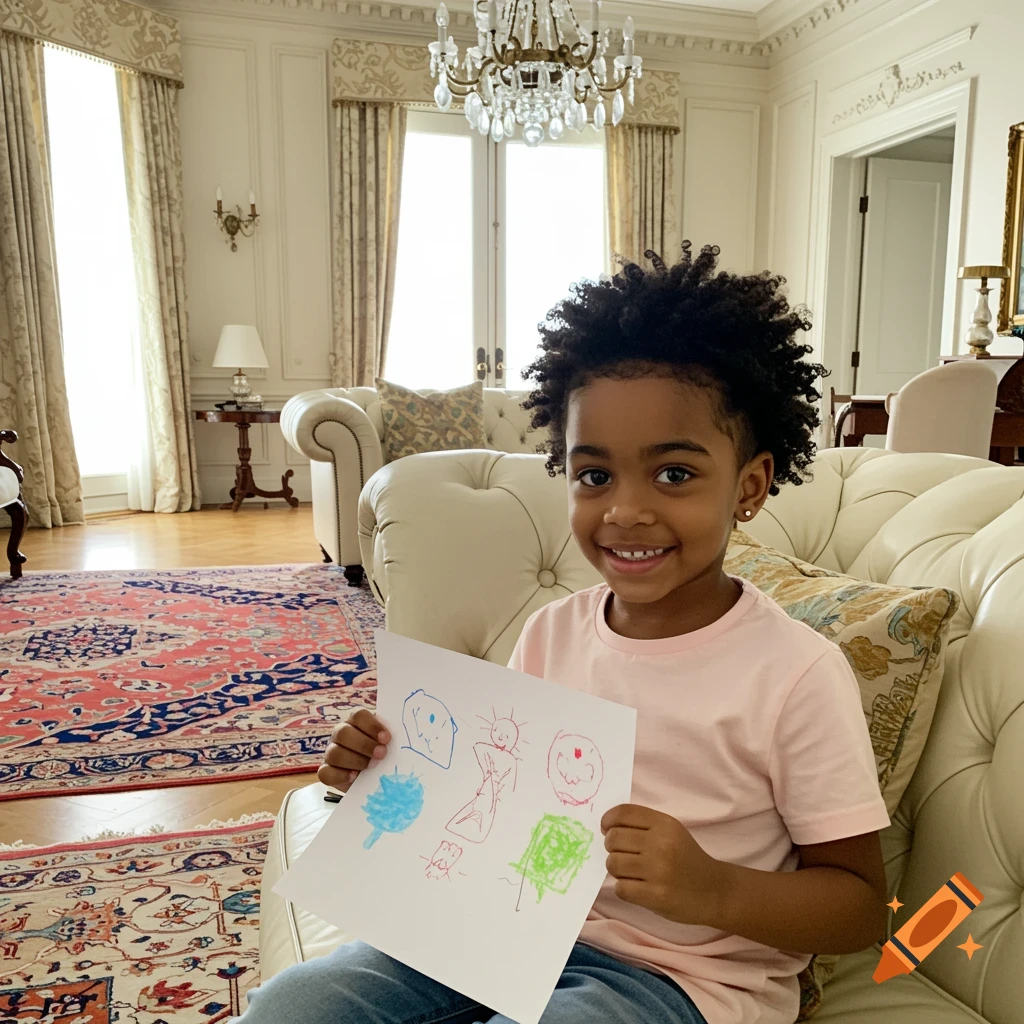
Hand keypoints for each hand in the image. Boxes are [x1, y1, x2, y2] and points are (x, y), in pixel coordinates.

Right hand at [318, 709, 390, 792]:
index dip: (372, 725)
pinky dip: (340, 775)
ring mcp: (331, 752)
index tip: (386, 738)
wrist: (371, 778)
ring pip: (334, 753)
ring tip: (372, 767)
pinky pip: (325, 773)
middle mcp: (340, 734)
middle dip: (364, 744)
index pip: (358, 715)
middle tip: (381, 754)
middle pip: (343, 732)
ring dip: (355, 760)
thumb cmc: (382, 755)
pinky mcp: (327, 771)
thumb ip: (389, 738)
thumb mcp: (386, 744)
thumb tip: (405, 736)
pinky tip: (354, 777)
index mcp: (356, 722)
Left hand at [601, 804, 728, 927]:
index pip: (623, 813)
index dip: (608, 820)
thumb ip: (644, 826)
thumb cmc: (687, 859)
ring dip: (616, 870)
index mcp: (665, 824)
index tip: (606, 829)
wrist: (714, 891)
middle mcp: (661, 844)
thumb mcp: (672, 832)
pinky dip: (624, 889)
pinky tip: (636, 888)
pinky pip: (621, 888)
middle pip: (613, 838)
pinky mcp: (656, 895)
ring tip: (630, 873)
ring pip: (613, 863)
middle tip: (622, 854)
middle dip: (611, 847)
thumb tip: (607, 828)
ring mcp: (658, 870)